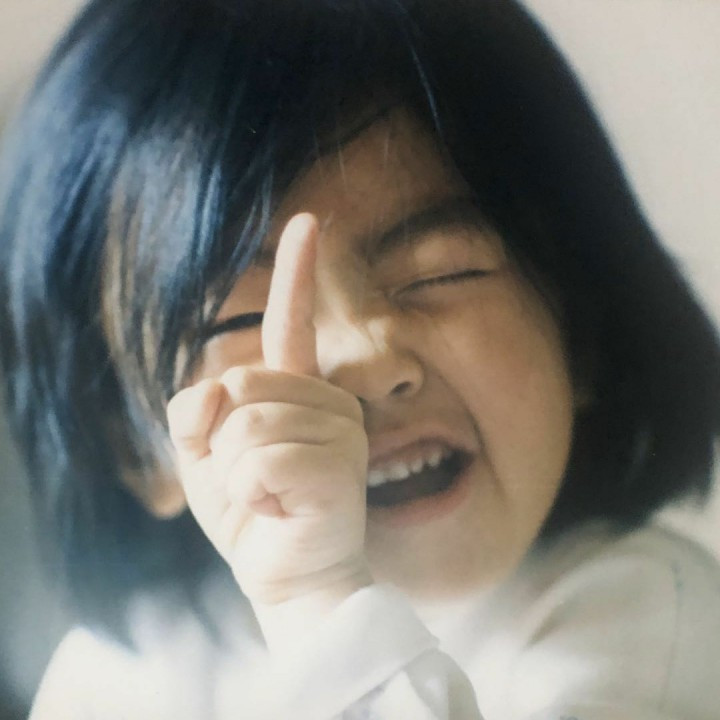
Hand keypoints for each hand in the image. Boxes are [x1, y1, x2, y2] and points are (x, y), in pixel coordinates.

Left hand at [167, 214, 370, 620]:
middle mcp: (328, 401)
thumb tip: (221, 388)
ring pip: (245, 425)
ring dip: (233, 472)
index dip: (299, 271)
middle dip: (220, 440)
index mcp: (298, 390)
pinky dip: (249, 495)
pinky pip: (258, 463)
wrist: (282, 573)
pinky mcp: (339, 470)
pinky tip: (278, 510)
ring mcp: (340, 433)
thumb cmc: (247, 510)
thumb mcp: (203, 451)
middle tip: (249, 478)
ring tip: (266, 497)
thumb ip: (200, 406)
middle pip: (239, 384)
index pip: (296, 321)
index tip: (308, 222)